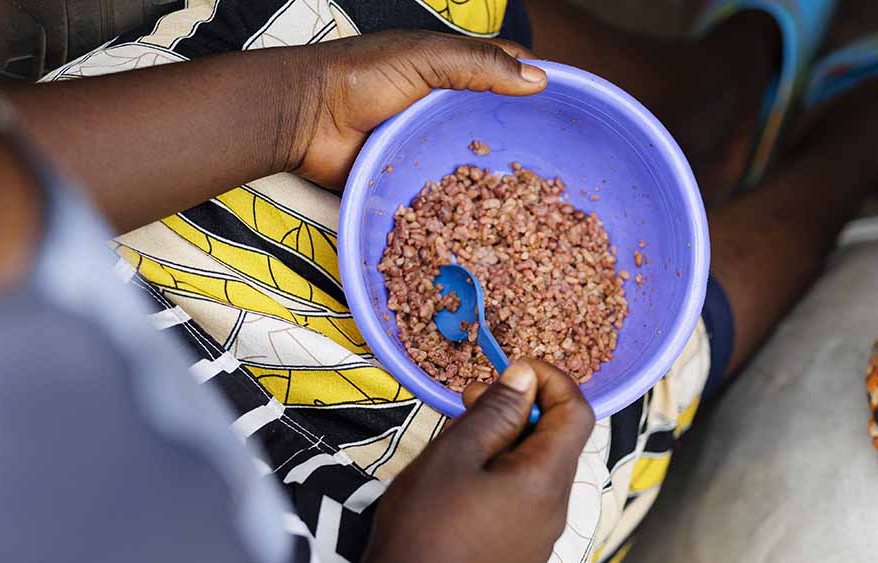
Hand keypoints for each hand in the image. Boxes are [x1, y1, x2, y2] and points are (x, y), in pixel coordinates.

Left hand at [278, 30, 547, 189]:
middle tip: (562, 166)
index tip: (572, 106)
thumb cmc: (360, 77)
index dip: (538, 85)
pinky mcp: (410, 180)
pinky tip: (494, 225)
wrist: (304, 118)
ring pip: (475, 164)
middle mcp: (444, 111)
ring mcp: (428, 147)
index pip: (507, 74)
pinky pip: (445, 196)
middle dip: (525, 143)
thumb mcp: (426, 58)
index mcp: (452, 73)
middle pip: (496, 125)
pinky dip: (466, 209)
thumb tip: (538, 79)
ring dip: (500, 183)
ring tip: (541, 204)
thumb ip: (480, 64)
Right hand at [363, 359, 593, 562]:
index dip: (549, 379)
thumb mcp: (453, 455)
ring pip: (536, 466)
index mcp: (545, 481)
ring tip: (459, 436)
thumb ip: (495, 412)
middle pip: (556, 439)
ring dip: (505, 439)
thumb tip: (524, 377)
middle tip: (472, 398)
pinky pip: (523, 494)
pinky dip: (501, 470)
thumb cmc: (424, 530)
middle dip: (520, 408)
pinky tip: (461, 473)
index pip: (577, 411)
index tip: (511, 369)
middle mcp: (554, 508)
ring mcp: (539, 532)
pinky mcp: (521, 547)